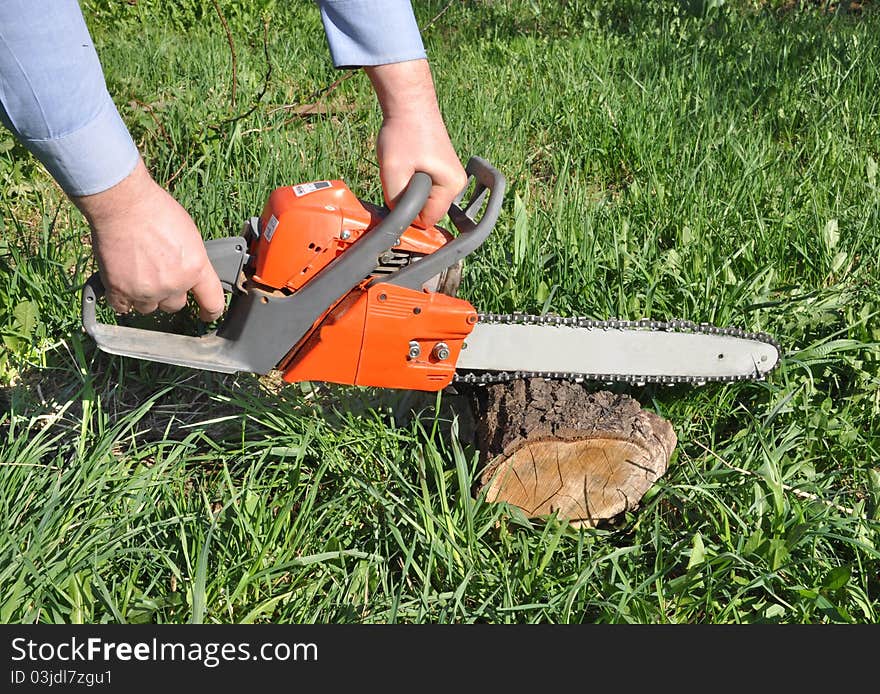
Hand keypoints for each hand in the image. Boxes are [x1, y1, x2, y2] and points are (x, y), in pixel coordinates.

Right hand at [71, 159, 224, 320]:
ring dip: (146, 296)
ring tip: (138, 272)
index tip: (207, 315)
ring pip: (149, 308)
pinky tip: (123, 283)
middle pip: (175, 305)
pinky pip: (123, 308)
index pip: (212, 303)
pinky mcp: (119, 290)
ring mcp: (146, 290)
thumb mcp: (190, 235)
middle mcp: (174, 284)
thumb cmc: (156, 211)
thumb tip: (190, 274)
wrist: (123, 204)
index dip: (211, 312)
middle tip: (159, 274)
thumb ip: (192, 261)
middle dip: (170, 294)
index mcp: (195, 269)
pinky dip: (122, 299)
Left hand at [365, 60, 466, 228]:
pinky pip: (424, 189)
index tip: (395, 198)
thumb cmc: (404, 132)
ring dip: (408, 190)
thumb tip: (397, 220)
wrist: (408, 102)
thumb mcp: (393, 172)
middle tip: (397, 177)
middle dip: (408, 201)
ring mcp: (450, 177)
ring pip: (423, 200)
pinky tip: (405, 164)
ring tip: (402, 167)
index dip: (408, 216)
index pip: (427, 221)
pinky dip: (411, 182)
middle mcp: (456, 184)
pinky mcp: (441, 170)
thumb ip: (395, 202)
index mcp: (451, 186)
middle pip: (427, 211)